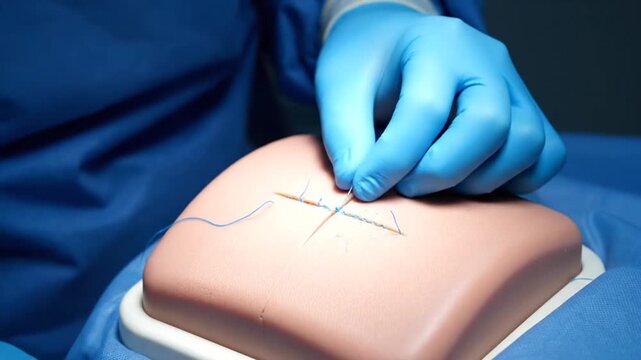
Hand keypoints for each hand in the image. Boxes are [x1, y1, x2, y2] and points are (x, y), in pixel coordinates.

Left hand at [316, 3, 565, 200]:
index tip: (365, 187)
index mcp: (436, 44)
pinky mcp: (527, 111)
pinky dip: (515, 179)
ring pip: (527, 142)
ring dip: (479, 180)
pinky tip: (471, 179)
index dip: (393, 159)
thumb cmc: (366, 63)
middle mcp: (486, 60)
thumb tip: (358, 185)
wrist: (393, 41)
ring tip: (434, 182)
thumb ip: (345, 136)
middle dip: (442, 171)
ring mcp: (514, 85)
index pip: (425, 108)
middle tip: (405, 186)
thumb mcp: (339, 89)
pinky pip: (546, 154)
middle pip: (489, 124)